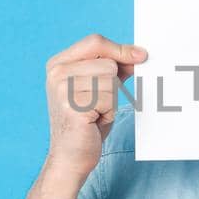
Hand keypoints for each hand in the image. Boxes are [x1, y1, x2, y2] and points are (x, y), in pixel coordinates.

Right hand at [44, 34, 146, 180]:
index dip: (121, 49)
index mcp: (59, 63)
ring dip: (111, 100)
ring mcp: (62, 89)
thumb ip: (114, 68)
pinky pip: (108, 99)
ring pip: (111, 81)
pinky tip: (94, 121)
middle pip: (108, 63)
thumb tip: (138, 54)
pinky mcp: (72, 106)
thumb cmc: (87, 122)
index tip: (141, 56)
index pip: (95, 42)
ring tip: (95, 113)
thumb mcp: (99, 88)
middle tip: (98, 103)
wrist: (70, 156)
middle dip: (114, 85)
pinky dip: (108, 112)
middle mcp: (57, 72)